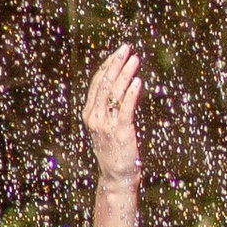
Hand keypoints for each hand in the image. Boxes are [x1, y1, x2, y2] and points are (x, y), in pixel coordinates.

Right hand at [83, 42, 143, 183]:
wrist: (116, 177)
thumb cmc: (115, 151)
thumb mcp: (107, 127)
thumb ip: (110, 108)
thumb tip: (123, 85)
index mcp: (89, 114)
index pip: (97, 84)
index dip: (107, 65)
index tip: (118, 52)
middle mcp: (95, 118)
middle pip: (104, 84)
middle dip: (116, 63)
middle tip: (126, 48)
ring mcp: (106, 125)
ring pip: (114, 93)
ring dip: (125, 73)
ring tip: (135, 59)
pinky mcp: (120, 132)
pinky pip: (125, 109)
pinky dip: (131, 93)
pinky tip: (138, 81)